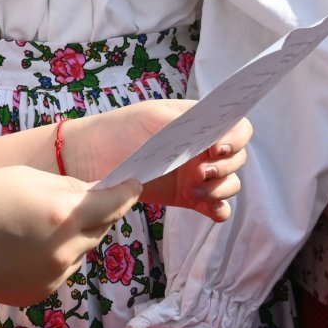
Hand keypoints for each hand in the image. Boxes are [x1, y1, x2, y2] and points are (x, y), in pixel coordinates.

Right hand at [0, 166, 139, 305]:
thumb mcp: (25, 177)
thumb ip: (66, 187)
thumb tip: (93, 195)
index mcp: (63, 215)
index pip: (114, 204)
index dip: (126, 192)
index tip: (133, 183)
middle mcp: (65, 251)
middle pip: (100, 229)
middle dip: (97, 213)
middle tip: (75, 200)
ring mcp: (53, 278)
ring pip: (80, 252)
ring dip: (73, 238)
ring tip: (34, 225)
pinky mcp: (39, 295)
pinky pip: (60, 271)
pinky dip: (53, 258)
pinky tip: (22, 248)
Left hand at [63, 101, 249, 220]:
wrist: (89, 158)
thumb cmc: (120, 129)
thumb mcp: (153, 117)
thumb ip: (185, 122)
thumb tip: (214, 131)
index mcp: (200, 123)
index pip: (237, 127)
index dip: (236, 138)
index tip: (217, 148)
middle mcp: (204, 148)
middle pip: (238, 159)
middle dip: (227, 167)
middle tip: (200, 171)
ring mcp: (197, 175)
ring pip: (230, 184)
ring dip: (221, 188)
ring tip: (194, 189)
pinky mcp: (187, 199)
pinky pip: (216, 208)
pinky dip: (219, 210)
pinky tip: (207, 209)